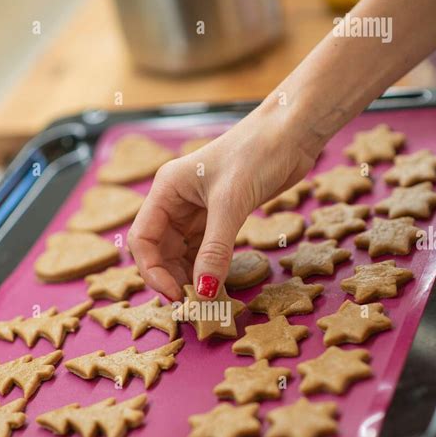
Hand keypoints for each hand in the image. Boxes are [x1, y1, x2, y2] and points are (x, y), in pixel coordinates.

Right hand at [128, 96, 321, 300]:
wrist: (292, 132)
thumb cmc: (257, 152)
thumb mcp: (231, 203)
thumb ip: (215, 249)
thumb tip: (203, 291)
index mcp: (166, 190)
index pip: (143, 240)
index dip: (153, 272)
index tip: (177, 294)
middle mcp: (175, 201)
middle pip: (160, 251)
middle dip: (172, 278)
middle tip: (194, 304)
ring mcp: (197, 210)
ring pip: (183, 254)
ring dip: (191, 276)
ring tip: (208, 299)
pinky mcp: (219, 216)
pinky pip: (205, 250)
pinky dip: (209, 269)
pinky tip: (219, 284)